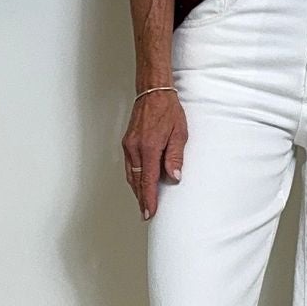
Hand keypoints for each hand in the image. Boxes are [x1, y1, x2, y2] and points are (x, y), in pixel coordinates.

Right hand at [122, 88, 187, 219]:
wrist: (153, 92)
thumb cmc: (168, 110)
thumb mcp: (179, 133)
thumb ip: (175, 157)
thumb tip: (174, 177)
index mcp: (149, 147)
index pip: (148, 180)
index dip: (148, 198)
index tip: (149, 212)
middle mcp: (135, 148)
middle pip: (136, 181)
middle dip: (141, 198)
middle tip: (147, 213)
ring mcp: (129, 145)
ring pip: (131, 175)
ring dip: (137, 189)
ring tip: (144, 202)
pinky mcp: (127, 143)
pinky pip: (129, 166)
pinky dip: (134, 178)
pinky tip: (140, 183)